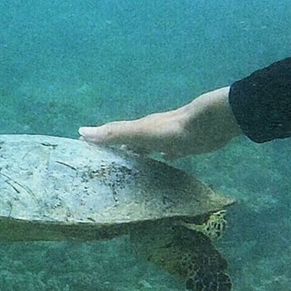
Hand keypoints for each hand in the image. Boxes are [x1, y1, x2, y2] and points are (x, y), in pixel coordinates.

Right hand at [80, 86, 239, 157]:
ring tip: (129, 167)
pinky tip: (163, 161)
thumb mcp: (139, 132)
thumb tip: (81, 131)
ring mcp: (168, 138)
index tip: (86, 148)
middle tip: (107, 164)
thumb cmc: (171, 130)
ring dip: (139, 153)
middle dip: (119, 149)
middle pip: (131, 140)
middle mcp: (151, 131)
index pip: (115, 133)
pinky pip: (169, 152)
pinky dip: (163, 156)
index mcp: (140, 128)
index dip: (101, 139)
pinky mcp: (184, 145)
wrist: (208, 124)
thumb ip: (114, 133)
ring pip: (149, 146)